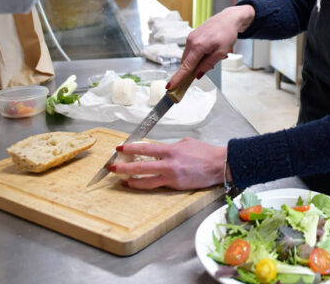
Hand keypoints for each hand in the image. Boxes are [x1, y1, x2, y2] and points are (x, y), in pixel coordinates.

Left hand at [108, 138, 232, 189]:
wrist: (219, 165)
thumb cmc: (204, 152)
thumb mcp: (185, 143)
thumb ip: (170, 147)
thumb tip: (158, 151)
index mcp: (171, 150)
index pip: (145, 149)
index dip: (130, 149)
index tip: (120, 149)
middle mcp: (169, 164)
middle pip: (140, 166)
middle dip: (123, 167)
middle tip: (111, 167)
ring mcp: (172, 177)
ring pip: (146, 181)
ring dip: (131, 180)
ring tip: (121, 180)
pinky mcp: (176, 186)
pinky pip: (157, 185)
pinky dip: (146, 184)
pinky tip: (138, 183)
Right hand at [167, 5, 254, 87]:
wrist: (228, 19)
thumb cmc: (227, 34)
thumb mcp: (221, 53)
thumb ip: (208, 65)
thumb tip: (197, 75)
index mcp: (198, 46)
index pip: (186, 66)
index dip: (178, 78)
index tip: (169, 86)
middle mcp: (191, 41)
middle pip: (187, 63)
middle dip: (194, 69)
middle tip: (210, 66)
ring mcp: (190, 38)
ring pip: (189, 57)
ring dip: (198, 61)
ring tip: (214, 54)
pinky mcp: (191, 36)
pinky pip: (192, 51)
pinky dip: (198, 55)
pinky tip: (210, 50)